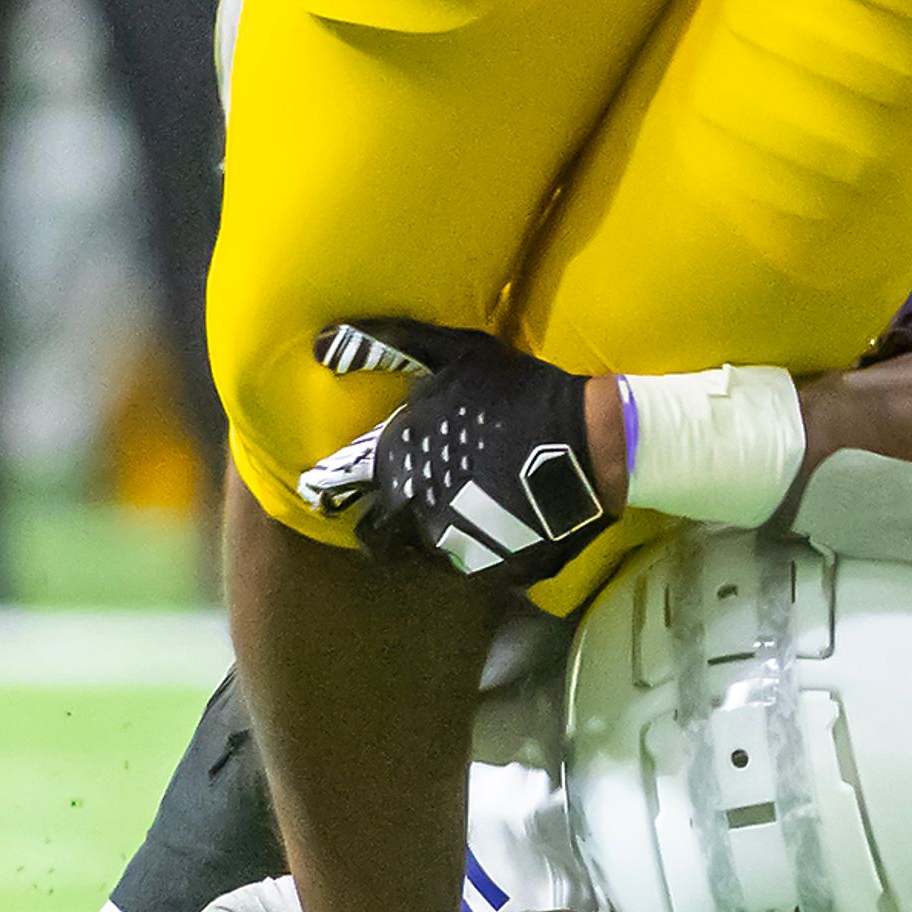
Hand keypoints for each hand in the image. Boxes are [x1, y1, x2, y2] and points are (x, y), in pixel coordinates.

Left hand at [302, 318, 611, 588]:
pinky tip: (486, 534)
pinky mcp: (493, 566)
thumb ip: (388, 345)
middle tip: (396, 512)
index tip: (329, 490)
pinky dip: (470, 555)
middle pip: (374, 534)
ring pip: (419, 555)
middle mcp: (413, 508)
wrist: (592, 441)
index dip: (330, 490)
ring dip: (425, 541)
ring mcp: (454, 542)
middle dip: (380, 526)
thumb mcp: (457, 352)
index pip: (338, 488)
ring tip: (445, 524)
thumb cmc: (519, 391)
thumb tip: (318, 343)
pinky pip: (467, 568)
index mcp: (396, 459)